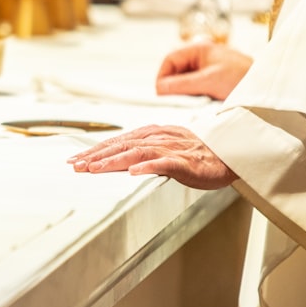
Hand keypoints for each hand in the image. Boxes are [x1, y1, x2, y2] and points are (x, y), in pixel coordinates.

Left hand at [66, 124, 237, 189]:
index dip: (95, 150)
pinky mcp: (186, 162)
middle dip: (96, 155)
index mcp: (152, 134)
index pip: (118, 142)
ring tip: (95, 168)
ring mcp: (172, 149)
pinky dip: (149, 167)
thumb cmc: (198, 153)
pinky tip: (134, 172)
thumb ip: (143, 150)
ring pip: (138, 152)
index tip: (75, 160)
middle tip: (75, 165)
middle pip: (122, 145)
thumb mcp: (165, 147)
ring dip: (115, 161)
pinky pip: (165, 163)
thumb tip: (118, 160)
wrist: (230, 153)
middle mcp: (158, 138)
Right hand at [155, 40, 252, 100]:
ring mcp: (205, 71)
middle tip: (173, 101)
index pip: (170, 60)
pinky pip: (193, 90)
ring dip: (183, 93)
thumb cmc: (242, 77)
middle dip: (172, 86)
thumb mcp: (209, 80)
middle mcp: (200, 58)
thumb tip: (160, 89)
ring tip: (187, 104)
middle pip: (175, 72)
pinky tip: (196, 105)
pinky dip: (191, 98)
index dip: (163, 76)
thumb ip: (183, 84)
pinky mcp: (211, 83)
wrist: (265, 87)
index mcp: (198, 49)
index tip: (161, 93)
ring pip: (183, 82)